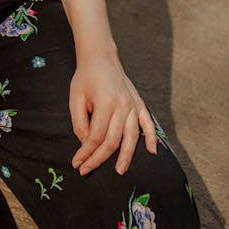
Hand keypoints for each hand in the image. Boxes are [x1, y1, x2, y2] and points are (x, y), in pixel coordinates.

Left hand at [69, 53, 156, 176]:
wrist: (100, 57)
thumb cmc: (85, 77)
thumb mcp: (75, 98)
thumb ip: (80, 123)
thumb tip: (86, 144)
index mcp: (105, 102)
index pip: (96, 136)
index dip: (86, 153)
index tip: (77, 163)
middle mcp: (122, 105)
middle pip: (113, 141)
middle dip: (99, 159)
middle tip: (87, 170)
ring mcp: (133, 104)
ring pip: (131, 137)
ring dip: (126, 156)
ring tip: (120, 171)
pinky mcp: (139, 103)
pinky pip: (148, 123)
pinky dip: (151, 137)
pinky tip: (152, 151)